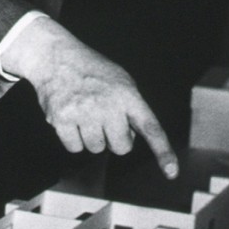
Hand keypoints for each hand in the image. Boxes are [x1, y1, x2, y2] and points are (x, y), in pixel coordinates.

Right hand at [1, 16, 177, 178]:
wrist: (56, 57)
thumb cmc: (92, 71)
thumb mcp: (121, 81)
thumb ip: (132, 108)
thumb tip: (133, 137)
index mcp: (127, 94)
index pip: (150, 127)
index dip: (163, 151)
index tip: (171, 172)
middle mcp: (108, 104)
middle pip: (121, 147)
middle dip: (114, 138)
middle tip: (104, 117)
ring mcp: (84, 112)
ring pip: (97, 149)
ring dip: (92, 137)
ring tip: (85, 112)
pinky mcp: (62, 120)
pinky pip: (75, 148)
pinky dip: (73, 138)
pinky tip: (71, 117)